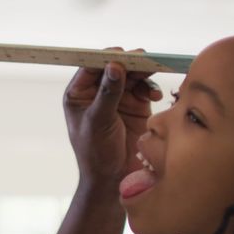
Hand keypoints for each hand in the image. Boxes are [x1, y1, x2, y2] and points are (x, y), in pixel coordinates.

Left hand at [63, 48, 162, 188]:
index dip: (106, 58)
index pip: (91, 66)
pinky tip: (154, 97)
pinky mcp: (136, 105)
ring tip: (152, 72)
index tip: (121, 55)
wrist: (114, 178)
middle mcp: (98, 92)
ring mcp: (118, 97)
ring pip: (132, 75)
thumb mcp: (99, 121)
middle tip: (144, 59)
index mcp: (79, 93)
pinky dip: (151, 88)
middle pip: (114, 67)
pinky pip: (145, 88)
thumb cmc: (96, 153)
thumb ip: (108, 93)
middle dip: (129, 62)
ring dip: (143, 73)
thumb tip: (114, 66)